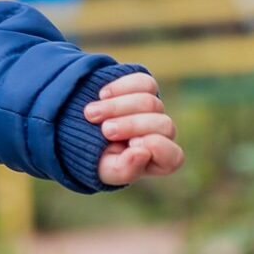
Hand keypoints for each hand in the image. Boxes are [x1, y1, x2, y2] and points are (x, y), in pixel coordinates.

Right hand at [82, 71, 182, 186]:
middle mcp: (162, 134)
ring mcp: (154, 109)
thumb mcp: (106, 171)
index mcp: (161, 160)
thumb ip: (125, 170)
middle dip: (131, 125)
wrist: (79, 131)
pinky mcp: (144, 88)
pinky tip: (102, 95)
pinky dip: (120, 87)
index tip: (130, 145)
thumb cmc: (98, 158)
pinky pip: (143, 82)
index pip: (174, 156)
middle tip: (105, 130)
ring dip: (117, 107)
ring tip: (91, 114)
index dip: (154, 147)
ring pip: (150, 101)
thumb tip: (142, 153)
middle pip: (164, 124)